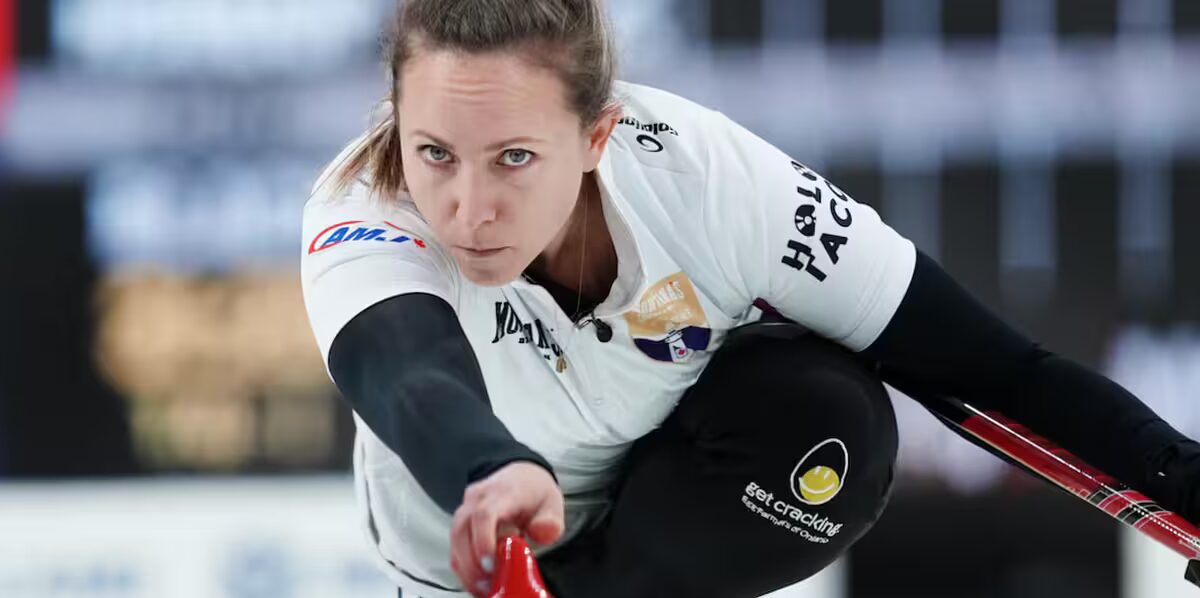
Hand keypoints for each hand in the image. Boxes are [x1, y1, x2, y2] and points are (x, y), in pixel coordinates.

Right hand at [449, 461, 563, 596]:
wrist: (520, 476)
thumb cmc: (534, 492)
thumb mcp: (552, 503)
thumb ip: (550, 521)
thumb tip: (543, 533)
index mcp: (502, 492)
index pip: (484, 514)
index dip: (483, 541)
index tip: (490, 565)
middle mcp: (478, 498)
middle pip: (462, 529)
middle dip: (471, 562)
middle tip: (487, 584)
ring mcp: (466, 509)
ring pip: (454, 539)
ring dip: (466, 568)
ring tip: (483, 588)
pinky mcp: (461, 523)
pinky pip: (455, 546)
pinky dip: (463, 567)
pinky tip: (478, 581)